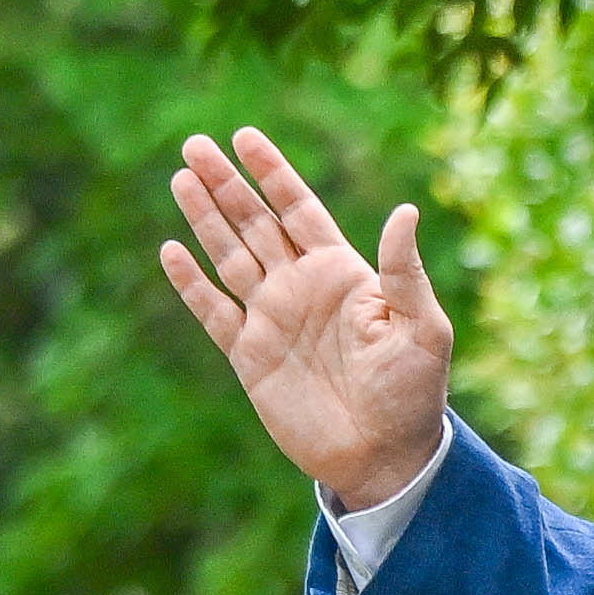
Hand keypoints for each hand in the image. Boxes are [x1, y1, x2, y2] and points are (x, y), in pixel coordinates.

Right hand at [158, 130, 460, 512]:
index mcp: (341, 273)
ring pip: (230, 256)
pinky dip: (191, 284)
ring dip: (205, 219)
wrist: (385, 457)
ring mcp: (273, 319)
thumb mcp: (421, 328)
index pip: (298, 209)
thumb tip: (406, 211)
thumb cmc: (413, 392)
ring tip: (181, 178)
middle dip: (226, 184)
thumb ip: (405, 271)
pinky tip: (172, 251)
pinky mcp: (251, 357)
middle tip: (194, 144)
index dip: (273, 173)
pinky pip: (214, 312)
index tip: (245, 137)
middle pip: (255, 223)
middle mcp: (301, 287)